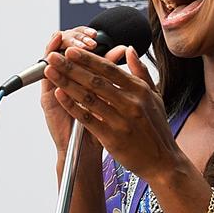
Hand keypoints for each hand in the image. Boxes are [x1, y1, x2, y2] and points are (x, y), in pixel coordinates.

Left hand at [44, 45, 181, 181]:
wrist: (162, 162)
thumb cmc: (156, 129)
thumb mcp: (155, 97)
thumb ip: (141, 72)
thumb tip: (130, 50)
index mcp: (140, 91)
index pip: (109, 69)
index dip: (88, 59)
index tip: (71, 50)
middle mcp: (131, 104)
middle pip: (95, 80)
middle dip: (71, 66)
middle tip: (54, 56)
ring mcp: (121, 121)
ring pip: (88, 97)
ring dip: (66, 83)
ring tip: (50, 72)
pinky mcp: (112, 138)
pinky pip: (88, 118)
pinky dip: (72, 106)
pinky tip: (59, 95)